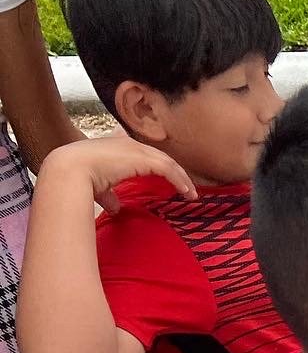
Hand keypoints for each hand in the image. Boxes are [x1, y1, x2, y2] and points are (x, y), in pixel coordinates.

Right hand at [43, 133, 195, 213]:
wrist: (70, 169)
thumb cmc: (78, 178)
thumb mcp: (98, 187)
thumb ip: (109, 196)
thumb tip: (115, 209)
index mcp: (116, 146)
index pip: (144, 154)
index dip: (158, 165)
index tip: (169, 178)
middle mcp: (127, 143)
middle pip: (159, 156)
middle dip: (175, 171)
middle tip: (187, 187)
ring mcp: (135, 148)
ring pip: (167, 162)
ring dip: (182, 178)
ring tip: (191, 194)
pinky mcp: (142, 158)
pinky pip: (168, 169)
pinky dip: (179, 180)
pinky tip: (186, 192)